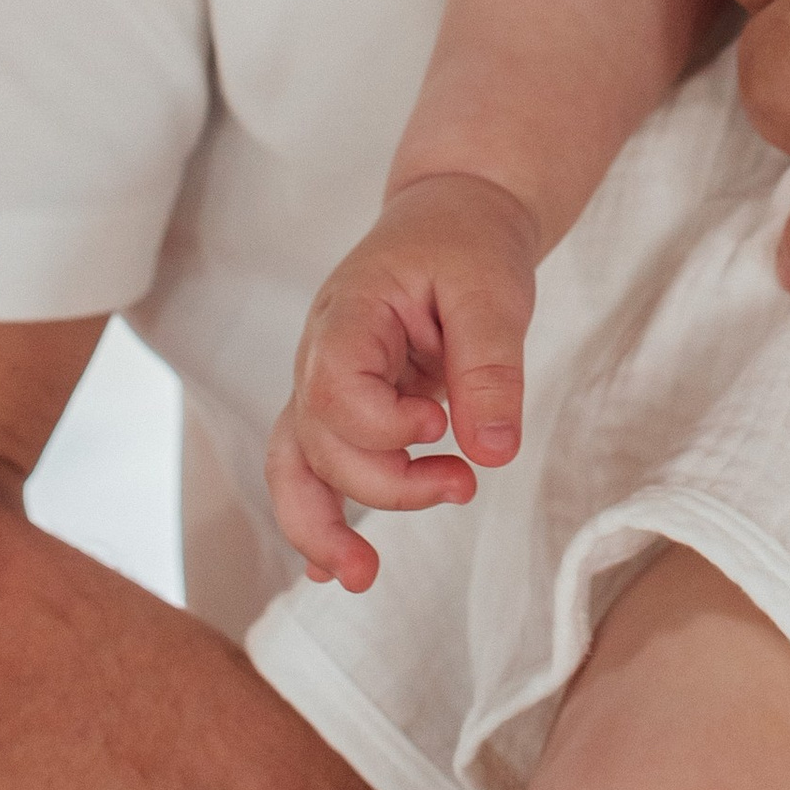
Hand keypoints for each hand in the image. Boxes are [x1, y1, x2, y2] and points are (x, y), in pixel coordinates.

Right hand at [266, 173, 540, 589]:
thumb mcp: (494, 289)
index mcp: (348, 313)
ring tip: (359, 576)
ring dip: (321, 525)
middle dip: (385, 483)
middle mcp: (319, 352)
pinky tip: (333, 566)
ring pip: (294, 464)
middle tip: (463, 485)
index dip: (383, 428)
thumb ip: (490, 368)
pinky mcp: (344, 405)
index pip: (334, 391)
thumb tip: (494, 454)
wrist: (454, 213)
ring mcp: (323, 381)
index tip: (441, 421)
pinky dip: (318, 514)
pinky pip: (312, 464)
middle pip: (318, 441)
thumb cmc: (469, 242)